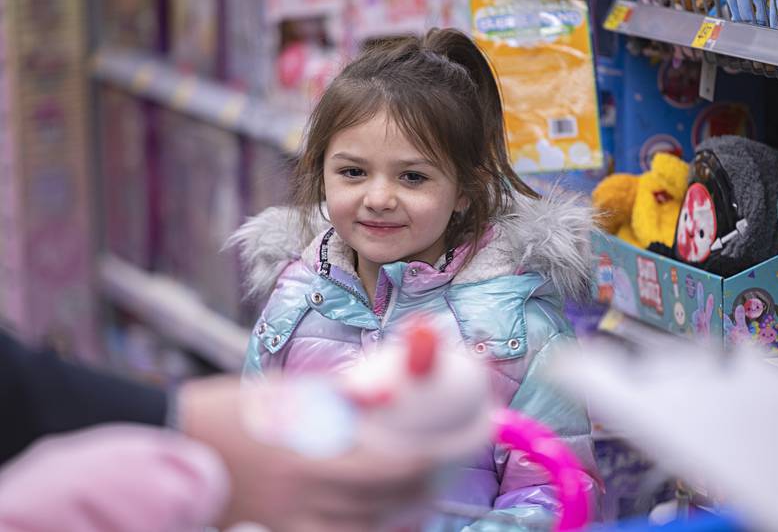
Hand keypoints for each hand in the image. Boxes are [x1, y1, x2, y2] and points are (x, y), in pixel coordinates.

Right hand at [179, 376, 434, 530]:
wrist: (171, 441)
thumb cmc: (229, 409)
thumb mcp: (287, 393)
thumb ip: (337, 399)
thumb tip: (386, 392)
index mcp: (314, 452)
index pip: (401, 463)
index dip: (448, 451)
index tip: (473, 433)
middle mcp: (309, 496)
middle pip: (394, 501)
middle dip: (435, 482)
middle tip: (450, 459)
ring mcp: (293, 522)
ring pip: (371, 531)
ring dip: (407, 512)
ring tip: (422, 492)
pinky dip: (368, 529)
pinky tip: (380, 517)